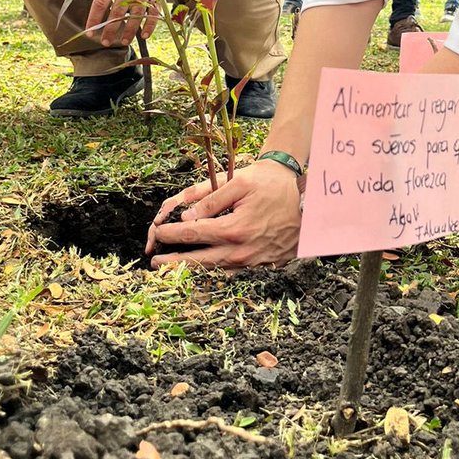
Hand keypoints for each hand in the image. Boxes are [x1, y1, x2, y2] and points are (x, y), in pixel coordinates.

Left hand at [83, 0, 198, 46]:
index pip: (101, 1)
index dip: (94, 18)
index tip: (89, 32)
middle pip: (117, 11)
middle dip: (110, 29)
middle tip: (105, 42)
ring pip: (136, 13)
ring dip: (129, 30)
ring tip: (123, 42)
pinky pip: (154, 10)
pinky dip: (149, 24)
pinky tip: (144, 35)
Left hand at [145, 162, 302, 267]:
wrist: (304, 197)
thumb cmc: (269, 184)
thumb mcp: (239, 183)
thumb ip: (210, 199)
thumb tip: (185, 217)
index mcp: (234, 229)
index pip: (193, 234)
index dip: (171, 235)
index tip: (157, 233)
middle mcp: (242, 251)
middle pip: (199, 261)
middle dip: (174, 263)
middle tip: (154, 264)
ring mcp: (252, 261)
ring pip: (215, 272)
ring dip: (192, 272)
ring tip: (172, 271)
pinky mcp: (262, 265)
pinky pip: (232, 274)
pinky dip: (214, 275)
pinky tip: (203, 272)